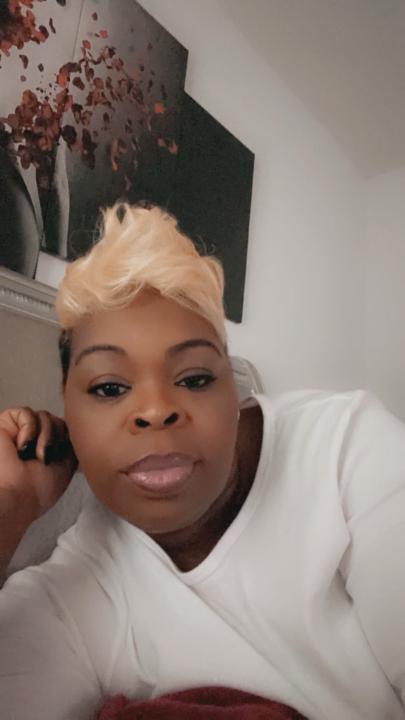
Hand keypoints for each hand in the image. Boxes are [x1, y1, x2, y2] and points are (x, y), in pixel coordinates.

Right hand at [0, 407, 76, 525]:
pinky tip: (22, 447)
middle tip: (47, 458)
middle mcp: (32, 440)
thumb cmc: (38, 490)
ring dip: (46, 436)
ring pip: (44, 415)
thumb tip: (76, 428)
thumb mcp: (66, 465)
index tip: (61, 457)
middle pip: (56, 420)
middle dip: (57, 438)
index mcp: (44, 450)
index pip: (64, 429)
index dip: (67, 438)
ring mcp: (17, 431)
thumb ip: (70, 443)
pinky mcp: (3, 423)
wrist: (16, 495)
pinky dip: (30, 428)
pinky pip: (26, 412)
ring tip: (36, 456)